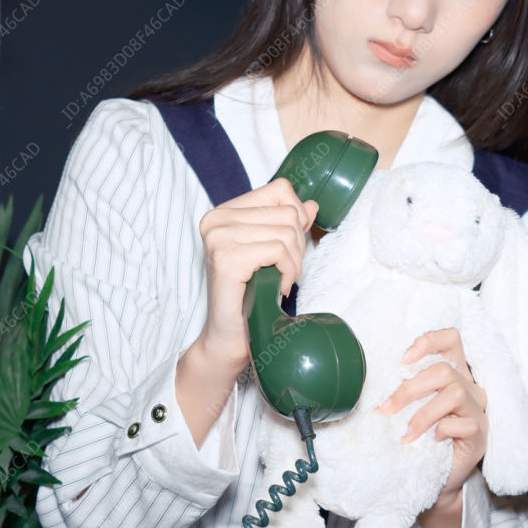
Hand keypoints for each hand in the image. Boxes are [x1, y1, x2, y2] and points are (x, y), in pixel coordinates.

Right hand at [192, 176, 318, 371]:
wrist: (230, 338)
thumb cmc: (251, 297)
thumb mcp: (272, 254)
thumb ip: (288, 226)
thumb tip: (311, 204)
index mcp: (223, 212)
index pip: (280, 189)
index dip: (296, 218)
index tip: (288, 248)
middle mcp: (216, 220)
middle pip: (288, 212)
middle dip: (298, 246)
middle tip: (284, 272)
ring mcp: (218, 237)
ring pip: (287, 232)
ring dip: (294, 263)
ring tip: (279, 281)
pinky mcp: (227, 258)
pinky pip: (278, 250)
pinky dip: (287, 272)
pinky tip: (275, 288)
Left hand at [375, 327, 487, 497]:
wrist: (436, 479)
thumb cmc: (421, 439)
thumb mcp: (409, 408)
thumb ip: (403, 388)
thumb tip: (372, 379)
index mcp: (453, 372)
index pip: (451, 339)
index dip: (429, 341)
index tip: (402, 359)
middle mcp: (469, 387)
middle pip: (445, 369)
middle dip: (410, 388)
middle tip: (386, 408)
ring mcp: (477, 410)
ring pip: (454, 393)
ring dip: (423, 414)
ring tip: (407, 433)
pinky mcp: (479, 434)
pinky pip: (461, 423)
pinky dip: (440, 431)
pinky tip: (431, 441)